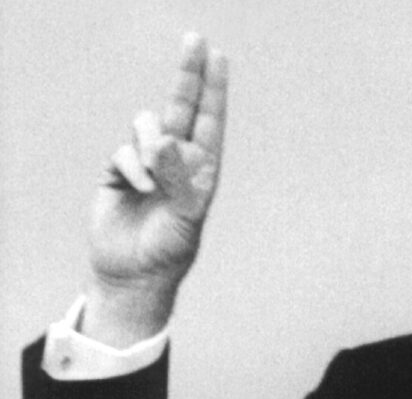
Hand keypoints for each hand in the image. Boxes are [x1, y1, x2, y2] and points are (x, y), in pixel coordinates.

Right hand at [82, 33, 227, 346]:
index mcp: (203, 167)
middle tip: (195, 39)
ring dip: (149, 145)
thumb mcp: (186, 217)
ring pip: (146, 125)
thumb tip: (165, 140)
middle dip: (188, 74)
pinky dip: (130, 166)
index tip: (218, 56)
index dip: (214, 88)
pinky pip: (123, 150)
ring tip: (152, 179)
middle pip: (182, 106)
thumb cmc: (171, 250)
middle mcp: (177, 159)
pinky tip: (135, 188)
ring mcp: (148, 163)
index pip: (210, 119)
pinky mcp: (119, 171)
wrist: (135, 274)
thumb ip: (179, 179)